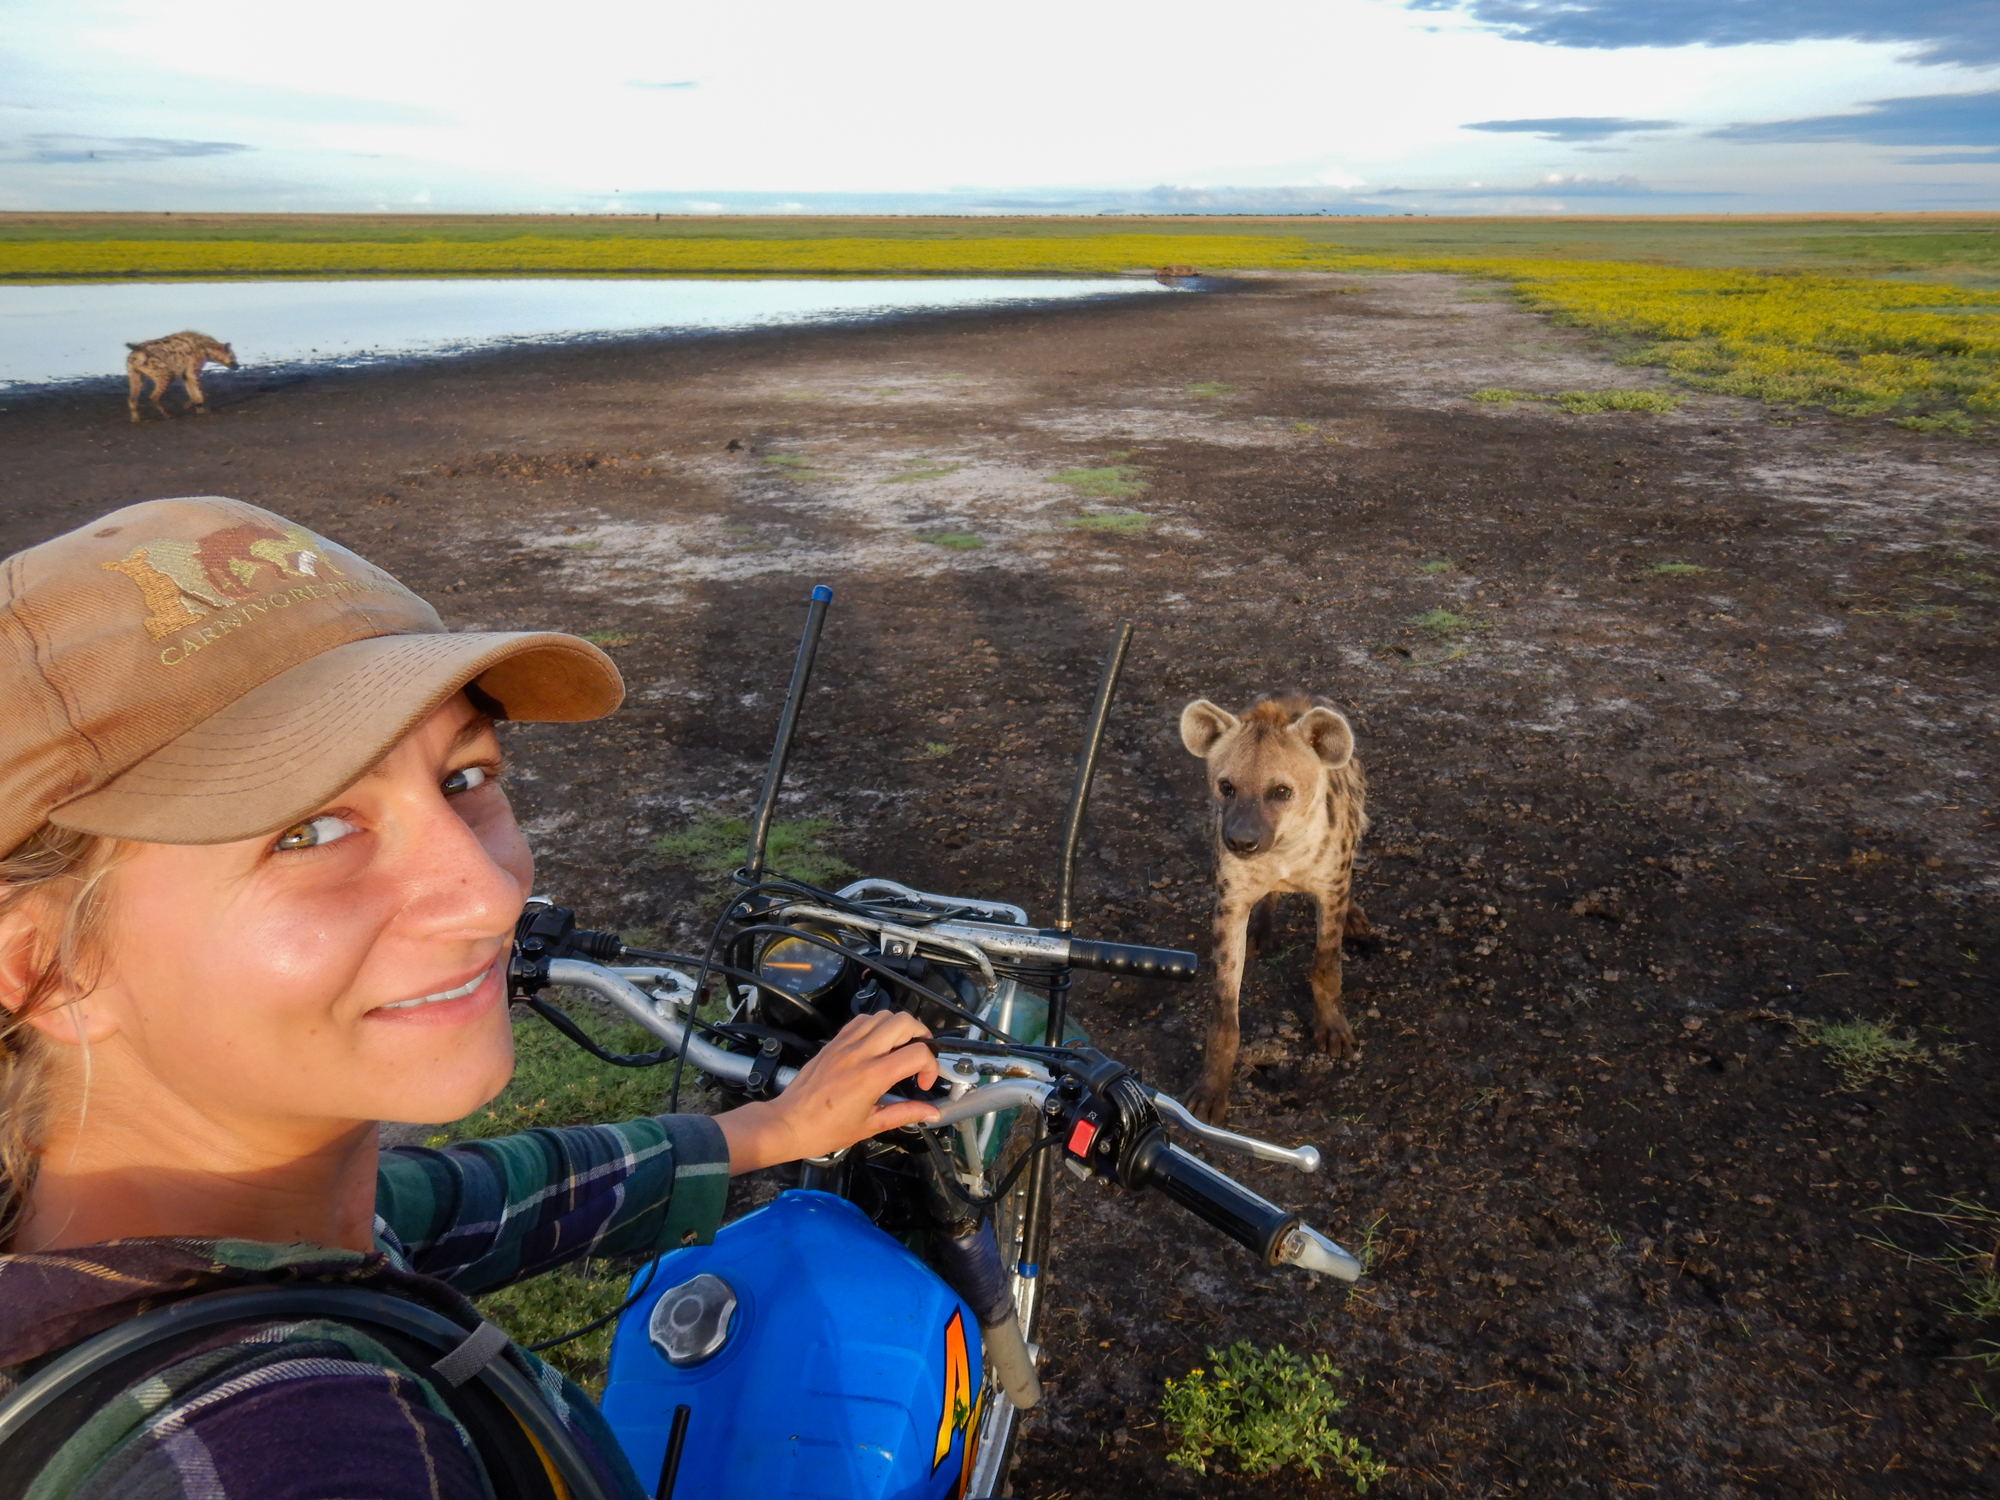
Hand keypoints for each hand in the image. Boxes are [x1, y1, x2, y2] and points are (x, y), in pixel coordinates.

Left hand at [716, 1009, 939, 1174]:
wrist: (788, 1123)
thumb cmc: (827, 1130)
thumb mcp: (870, 1126)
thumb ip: (905, 1113)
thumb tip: (932, 1112)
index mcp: (872, 1076)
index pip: (917, 1053)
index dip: (930, 1066)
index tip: (923, 1083)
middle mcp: (860, 1052)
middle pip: (903, 1022)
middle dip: (921, 1035)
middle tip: (920, 1057)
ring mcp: (845, 1044)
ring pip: (882, 1015)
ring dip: (899, 1028)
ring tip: (899, 1049)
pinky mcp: (833, 1042)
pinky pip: (861, 1021)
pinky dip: (876, 1025)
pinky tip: (876, 1045)